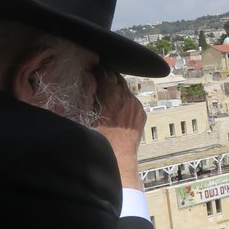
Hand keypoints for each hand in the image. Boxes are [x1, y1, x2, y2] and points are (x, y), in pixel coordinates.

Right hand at [93, 69, 143, 188]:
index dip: (96, 70)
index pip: (104, 72)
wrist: (119, 158)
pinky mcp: (141, 112)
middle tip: (97, 80)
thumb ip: (88, 94)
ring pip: (125, 88)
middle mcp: (126, 97)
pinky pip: (132, 99)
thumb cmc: (99, 140)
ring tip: (106, 94)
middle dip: (107, 77)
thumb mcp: (86, 115)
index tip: (90, 71)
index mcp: (112, 95)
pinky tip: (116, 107)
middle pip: (116, 77)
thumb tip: (88, 79)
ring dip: (116, 88)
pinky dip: (124, 99)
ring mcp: (136, 104)